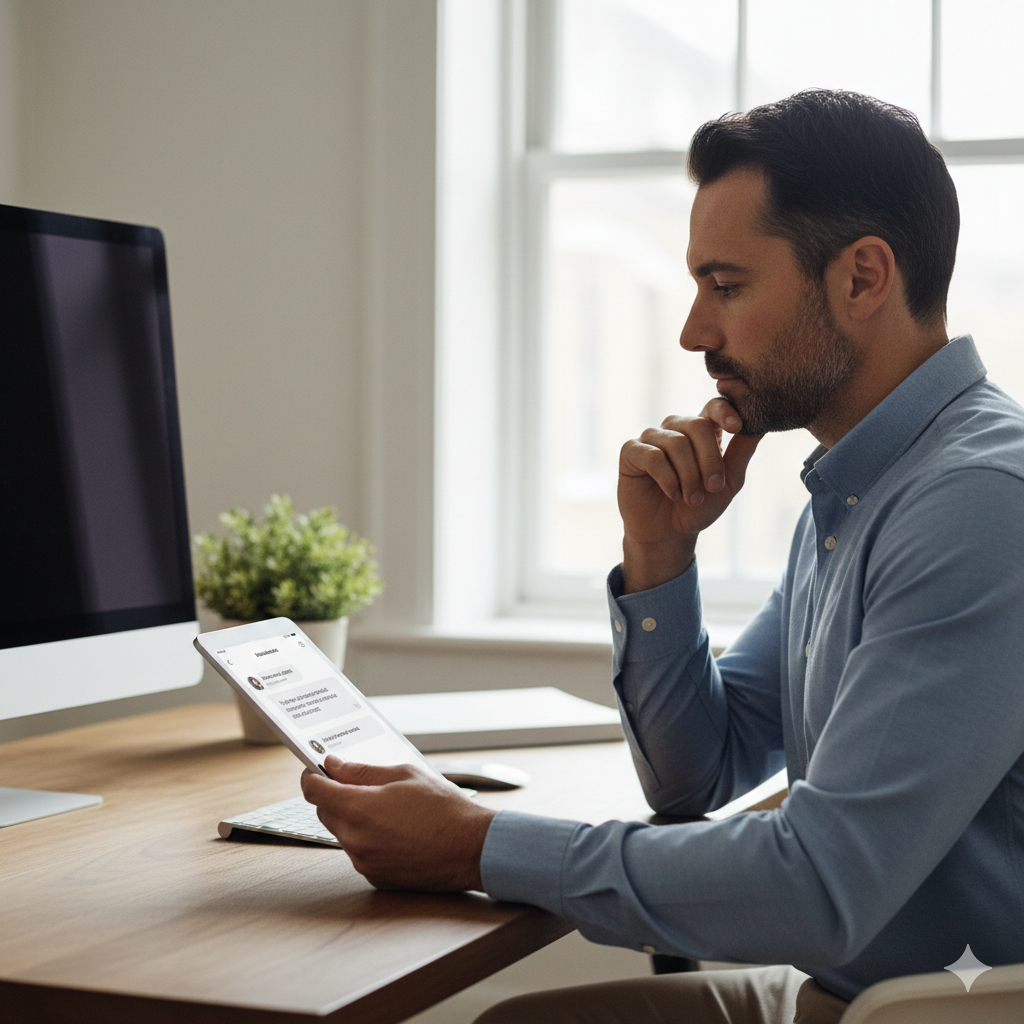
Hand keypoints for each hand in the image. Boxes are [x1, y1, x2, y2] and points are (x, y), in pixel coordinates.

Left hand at [300, 756, 496, 890]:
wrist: (471, 848)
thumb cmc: (443, 808)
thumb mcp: (403, 775)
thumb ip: (362, 771)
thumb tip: (334, 766)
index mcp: (358, 809)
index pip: (314, 791)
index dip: (311, 776)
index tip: (314, 769)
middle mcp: (354, 839)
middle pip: (325, 812)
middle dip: (336, 796)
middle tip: (361, 784)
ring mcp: (363, 862)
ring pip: (343, 832)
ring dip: (353, 818)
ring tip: (389, 809)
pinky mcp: (375, 877)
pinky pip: (360, 852)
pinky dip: (368, 839)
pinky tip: (396, 830)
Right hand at [618, 398, 761, 591]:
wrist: (669, 533)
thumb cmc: (699, 507)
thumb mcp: (728, 482)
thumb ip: (741, 452)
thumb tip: (762, 424)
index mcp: (701, 431)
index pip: (713, 406)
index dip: (725, 411)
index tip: (737, 427)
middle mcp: (675, 429)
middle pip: (697, 425)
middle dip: (709, 459)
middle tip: (713, 487)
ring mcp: (652, 438)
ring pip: (676, 443)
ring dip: (688, 476)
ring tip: (691, 498)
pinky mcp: (631, 451)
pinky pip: (653, 456)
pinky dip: (668, 478)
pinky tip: (672, 493)